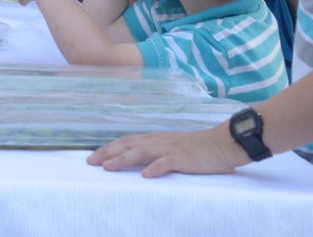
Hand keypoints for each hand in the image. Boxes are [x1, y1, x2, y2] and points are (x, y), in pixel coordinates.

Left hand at [87, 124, 249, 176]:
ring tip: (108, 167)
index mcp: (155, 138)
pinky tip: (145, 174)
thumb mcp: (171, 147)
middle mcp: (159, 141)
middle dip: (108, 152)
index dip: (108, 148)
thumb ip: (154, 151)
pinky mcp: (184, 157)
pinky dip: (155, 167)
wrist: (222, 143)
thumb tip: (136, 162)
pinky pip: (167, 162)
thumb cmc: (196, 148)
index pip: (126, 141)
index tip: (92, 157)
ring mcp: (171, 148)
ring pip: (142, 151)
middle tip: (90, 162)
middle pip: (128, 144)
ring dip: (123, 159)